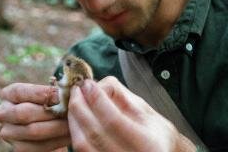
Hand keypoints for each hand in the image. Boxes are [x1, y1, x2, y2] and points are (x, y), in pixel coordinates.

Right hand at [0, 83, 70, 151]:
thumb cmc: (47, 100)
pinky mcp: (19, 148)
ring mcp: (8, 132)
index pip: (20, 92)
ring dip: (57, 126)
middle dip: (50, 111)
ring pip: (33, 131)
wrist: (44, 119)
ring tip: (74, 121)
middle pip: (25, 113)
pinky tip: (70, 134)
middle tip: (70, 108)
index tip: (60, 94)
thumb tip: (67, 89)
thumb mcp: (45, 91)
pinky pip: (38, 146)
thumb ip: (51, 91)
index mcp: (8, 94)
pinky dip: (57, 140)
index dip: (41, 93)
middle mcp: (3, 113)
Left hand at [68, 77, 195, 151]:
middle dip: (80, 106)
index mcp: (148, 145)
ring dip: (74, 118)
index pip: (114, 120)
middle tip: (76, 89)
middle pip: (94, 133)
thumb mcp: (146, 110)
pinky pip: (81, 150)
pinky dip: (74, 131)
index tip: (88, 84)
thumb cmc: (156, 132)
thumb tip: (94, 86)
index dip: (97, 99)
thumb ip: (121, 97)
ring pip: (82, 144)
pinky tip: (76, 116)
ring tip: (74, 99)